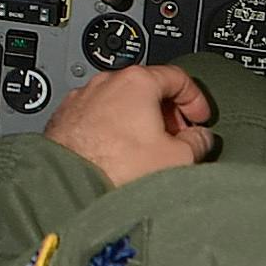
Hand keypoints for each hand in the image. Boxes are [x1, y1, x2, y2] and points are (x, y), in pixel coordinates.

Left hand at [48, 61, 216, 188]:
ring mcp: (82, 99)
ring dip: (139, 122)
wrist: (68, 188)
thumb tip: (201, 139)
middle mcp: (106, 83)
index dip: (195, 99)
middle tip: (177, 137)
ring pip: (120, 104)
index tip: (200, 117)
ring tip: (146, 152)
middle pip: (147, 89)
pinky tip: (118, 157)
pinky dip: (113, 131)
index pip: (178, 77)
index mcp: (137, 81)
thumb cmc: (116, 170)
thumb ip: (198, 141)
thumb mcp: (178, 158)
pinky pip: (98, 118)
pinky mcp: (65, 119)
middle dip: (167, 113)